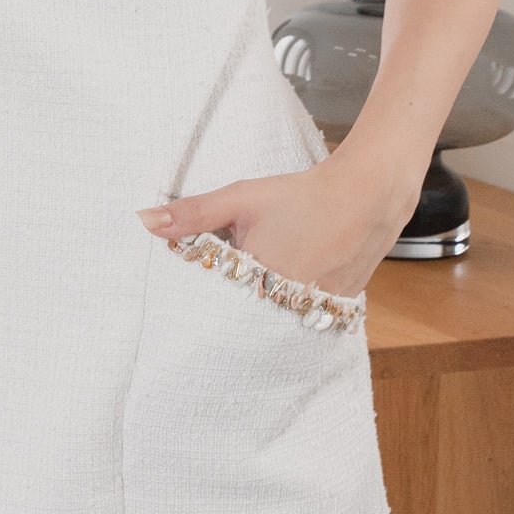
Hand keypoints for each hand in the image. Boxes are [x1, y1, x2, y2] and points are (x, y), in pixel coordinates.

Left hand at [137, 152, 415, 296]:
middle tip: (235, 289)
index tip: (202, 291)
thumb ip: (193, 214)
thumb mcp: (241, 199)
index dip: (207, 300)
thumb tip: (145, 220)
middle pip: (247, 320)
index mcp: (256, 281)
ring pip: (279, 320)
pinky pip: (307, 318)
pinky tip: (298, 284)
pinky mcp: (338, 308)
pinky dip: (296, 307)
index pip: (216, 309)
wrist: (368, 193)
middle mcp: (286, 304)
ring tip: (270, 286)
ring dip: (268, 309)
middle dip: (235, 308)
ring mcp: (316, 310)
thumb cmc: (302, 195)